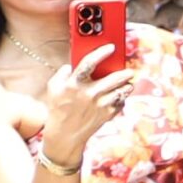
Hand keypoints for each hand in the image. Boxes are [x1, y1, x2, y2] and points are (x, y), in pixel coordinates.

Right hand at [38, 46, 132, 166]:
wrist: (65, 134)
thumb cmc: (58, 108)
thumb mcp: (53, 88)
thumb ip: (62, 74)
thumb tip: (72, 65)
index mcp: (74, 84)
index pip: (89, 63)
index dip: (101, 53)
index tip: (111, 47)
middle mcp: (89, 94)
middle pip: (114, 78)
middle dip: (125, 73)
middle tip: (129, 70)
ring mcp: (100, 105)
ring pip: (122, 90)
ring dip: (127, 86)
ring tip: (128, 82)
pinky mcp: (107, 115)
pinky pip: (121, 102)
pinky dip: (122, 98)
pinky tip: (120, 96)